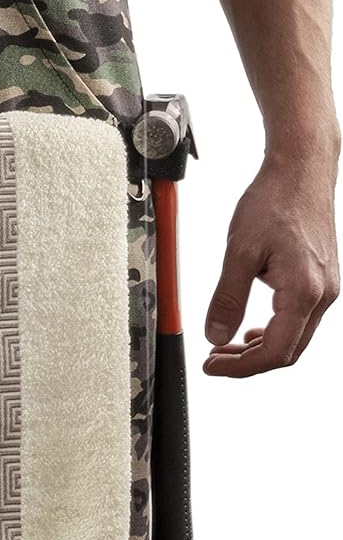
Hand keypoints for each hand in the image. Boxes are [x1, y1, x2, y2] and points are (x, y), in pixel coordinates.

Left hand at [203, 152, 338, 376]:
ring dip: (261, 347)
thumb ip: (228, 297)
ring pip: (296, 337)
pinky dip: (275, 329)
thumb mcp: (240, 250)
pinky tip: (253, 327)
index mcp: (304, 292)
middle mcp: (323, 296)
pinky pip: (300, 318)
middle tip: (215, 359)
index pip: (275, 352)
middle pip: (288, 351)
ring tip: (227, 345)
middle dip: (249, 361)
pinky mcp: (322, 280)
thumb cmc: (274, 201)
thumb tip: (215, 335)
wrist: (301, 171)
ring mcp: (326, 288)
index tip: (212, 366)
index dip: (241, 367)